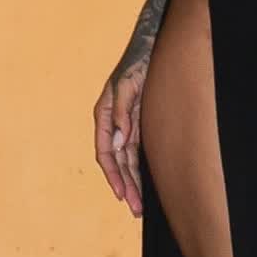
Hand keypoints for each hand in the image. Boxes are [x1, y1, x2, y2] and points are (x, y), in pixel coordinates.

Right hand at [93, 49, 148, 215]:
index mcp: (104, 115)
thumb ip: (122, 112)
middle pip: (117, 162)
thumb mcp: (128, 85)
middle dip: (125, 186)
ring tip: (139, 205)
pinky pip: (137, 151)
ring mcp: (126, 124)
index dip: (112, 174)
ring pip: (127, 160)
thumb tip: (120, 141)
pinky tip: (145, 183)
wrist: (152, 47)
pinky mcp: (139, 123)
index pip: (105, 152)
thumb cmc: (137, 63)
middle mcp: (113, 124)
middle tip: (135, 209)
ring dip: (132, 182)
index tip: (121, 193)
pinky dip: (139, 167)